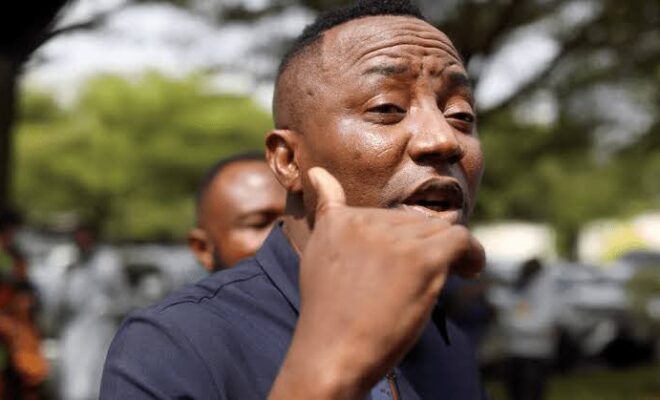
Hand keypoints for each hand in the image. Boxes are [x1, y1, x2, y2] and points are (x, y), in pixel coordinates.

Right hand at [269, 167, 484, 398]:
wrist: (331, 353)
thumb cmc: (327, 313)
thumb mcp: (318, 252)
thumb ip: (326, 211)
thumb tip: (317, 170)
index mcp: (341, 219)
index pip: (387, 217)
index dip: (402, 242)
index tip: (400, 268)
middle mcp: (366, 222)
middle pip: (415, 222)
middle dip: (424, 248)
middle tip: (421, 281)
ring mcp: (394, 239)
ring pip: (440, 230)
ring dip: (448, 253)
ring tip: (448, 275)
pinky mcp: (421, 259)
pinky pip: (461, 240)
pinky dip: (472, 253)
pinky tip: (470, 269)